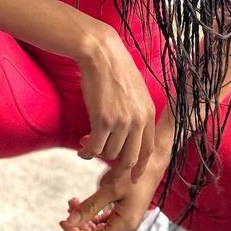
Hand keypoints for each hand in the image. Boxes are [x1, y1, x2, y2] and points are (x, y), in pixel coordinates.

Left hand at [59, 155, 168, 230]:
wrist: (152, 162)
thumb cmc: (134, 174)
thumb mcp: (110, 189)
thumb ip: (90, 206)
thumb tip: (70, 221)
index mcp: (124, 225)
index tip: (63, 221)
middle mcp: (125, 226)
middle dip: (79, 224)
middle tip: (68, 206)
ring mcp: (124, 219)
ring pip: (98, 227)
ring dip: (84, 217)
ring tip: (72, 201)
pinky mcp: (123, 211)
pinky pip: (103, 218)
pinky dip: (92, 212)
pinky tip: (83, 202)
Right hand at [75, 28, 156, 185]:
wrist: (100, 52)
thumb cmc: (114, 69)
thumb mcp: (135, 91)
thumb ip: (136, 113)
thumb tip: (130, 134)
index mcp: (148, 113)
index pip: (149, 149)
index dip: (140, 167)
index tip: (132, 178)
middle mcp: (138, 120)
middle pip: (131, 158)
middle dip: (118, 171)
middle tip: (106, 178)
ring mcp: (122, 121)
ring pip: (109, 153)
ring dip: (98, 154)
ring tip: (88, 147)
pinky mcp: (103, 120)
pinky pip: (95, 148)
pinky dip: (86, 152)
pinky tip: (81, 149)